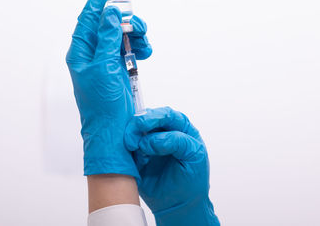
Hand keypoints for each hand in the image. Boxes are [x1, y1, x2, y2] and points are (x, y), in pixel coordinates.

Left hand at [66, 0, 151, 177]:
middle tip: (138, 26)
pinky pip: (128, 47)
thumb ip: (105, 39)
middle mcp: (92, 53)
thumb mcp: (103, 69)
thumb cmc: (102, 106)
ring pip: (120, 33)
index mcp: (81, 51)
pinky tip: (146, 51)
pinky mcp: (118, 67)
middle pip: (108, 22)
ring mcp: (106, 60)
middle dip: (125, 19)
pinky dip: (139, 45)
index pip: (89, 15)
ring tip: (145, 42)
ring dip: (135, 33)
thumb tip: (108, 14)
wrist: (113, 132)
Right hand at [125, 107, 219, 225]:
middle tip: (132, 138)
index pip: (167, 115)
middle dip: (138, 125)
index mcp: (181, 128)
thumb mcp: (194, 156)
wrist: (179, 205)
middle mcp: (164, 131)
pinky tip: (132, 157)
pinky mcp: (137, 154)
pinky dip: (126, 148)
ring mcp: (149, 141)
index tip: (144, 128)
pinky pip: (127, 145)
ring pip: (135, 129)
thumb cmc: (192, 181)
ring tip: (131, 147)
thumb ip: (178, 142)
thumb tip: (151, 140)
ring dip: (130, 136)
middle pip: (148, 117)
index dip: (154, 118)